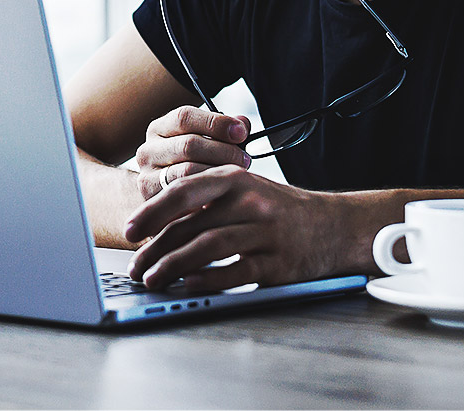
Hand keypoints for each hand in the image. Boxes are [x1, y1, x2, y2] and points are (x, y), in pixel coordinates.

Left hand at [123, 166, 353, 290]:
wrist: (336, 227)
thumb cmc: (277, 211)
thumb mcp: (244, 190)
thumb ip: (205, 201)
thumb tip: (153, 225)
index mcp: (235, 178)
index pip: (184, 191)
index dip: (151, 212)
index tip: (127, 231)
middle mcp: (250, 201)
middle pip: (191, 224)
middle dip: (155, 248)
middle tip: (134, 267)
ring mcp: (267, 231)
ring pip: (209, 246)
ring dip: (174, 266)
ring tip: (152, 279)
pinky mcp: (280, 262)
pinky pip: (237, 270)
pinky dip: (209, 279)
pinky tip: (188, 285)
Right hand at [134, 105, 251, 199]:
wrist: (168, 201)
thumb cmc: (193, 168)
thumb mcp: (206, 144)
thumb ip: (225, 130)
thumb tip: (242, 124)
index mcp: (160, 128)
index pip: (185, 117)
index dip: (216, 123)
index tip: (241, 132)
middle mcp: (147, 149)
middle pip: (189, 144)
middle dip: (223, 151)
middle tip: (244, 160)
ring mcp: (146, 174)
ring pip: (187, 170)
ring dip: (217, 173)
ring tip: (235, 177)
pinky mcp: (151, 199)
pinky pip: (184, 194)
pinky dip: (206, 193)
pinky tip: (220, 194)